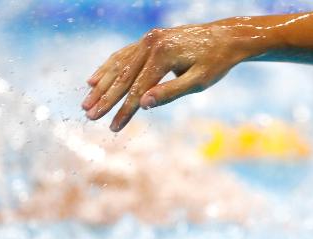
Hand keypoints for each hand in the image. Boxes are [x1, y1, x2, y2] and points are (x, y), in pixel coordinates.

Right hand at [82, 23, 247, 130]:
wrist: (226, 37)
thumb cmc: (216, 62)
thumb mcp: (198, 82)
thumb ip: (170, 92)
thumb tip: (143, 104)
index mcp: (163, 55)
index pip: (138, 89)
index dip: (124, 110)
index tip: (113, 128)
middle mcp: (150, 44)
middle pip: (123, 76)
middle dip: (106, 99)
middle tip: (90, 116)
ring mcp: (148, 40)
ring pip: (119, 65)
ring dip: (101, 85)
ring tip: (86, 103)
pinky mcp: (149, 39)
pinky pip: (123, 55)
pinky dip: (108, 68)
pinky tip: (95, 80)